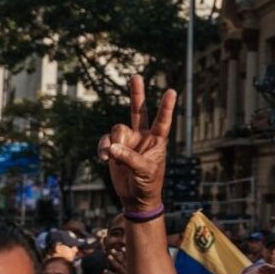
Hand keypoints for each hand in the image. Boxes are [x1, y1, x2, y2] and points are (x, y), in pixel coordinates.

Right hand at [96, 75, 176, 211]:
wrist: (135, 197)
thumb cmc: (148, 184)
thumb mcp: (144, 172)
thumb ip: (129, 158)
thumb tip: (113, 148)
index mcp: (158, 140)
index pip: (163, 120)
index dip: (166, 107)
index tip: (172, 91)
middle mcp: (143, 136)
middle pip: (138, 111)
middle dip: (137, 94)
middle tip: (137, 76)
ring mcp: (128, 140)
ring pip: (117, 129)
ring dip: (114, 143)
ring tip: (114, 158)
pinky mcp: (114, 147)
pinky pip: (105, 141)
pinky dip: (103, 148)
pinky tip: (104, 159)